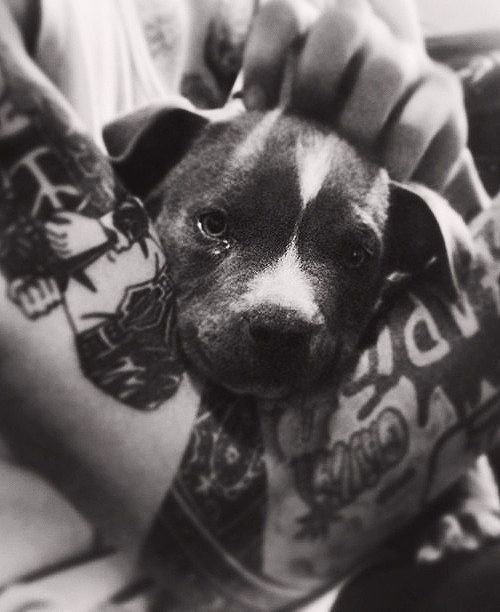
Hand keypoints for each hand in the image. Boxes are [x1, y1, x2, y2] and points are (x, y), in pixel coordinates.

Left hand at [44, 211, 108, 258]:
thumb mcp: (73, 216)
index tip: (47, 223)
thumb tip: (52, 215)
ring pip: (55, 246)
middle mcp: (66, 240)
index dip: (47, 225)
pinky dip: (58, 252)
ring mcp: (70, 248)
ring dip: (51, 242)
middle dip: (49, 232)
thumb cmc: (85, 223)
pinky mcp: (74, 253)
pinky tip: (57, 248)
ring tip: (51, 238)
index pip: (50, 228)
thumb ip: (61, 214)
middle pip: (51, 237)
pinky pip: (62, 255)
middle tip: (48, 230)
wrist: (97, 233)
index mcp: (65, 231)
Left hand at [242, 0, 467, 193]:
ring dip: (361, 118)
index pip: (286, 13)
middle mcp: (364, 40)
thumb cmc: (324, 150)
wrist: (390, 169)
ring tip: (350, 163)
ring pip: (386, 65)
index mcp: (316, 40)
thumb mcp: (289, 131)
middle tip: (311, 126)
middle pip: (344, 20)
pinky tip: (389, 175)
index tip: (259, 108)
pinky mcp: (442, 95)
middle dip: (319, 75)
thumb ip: (266, 121)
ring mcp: (406, 63)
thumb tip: (224, 136)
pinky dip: (401, 147)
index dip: (266, 55)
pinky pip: (425, 112)